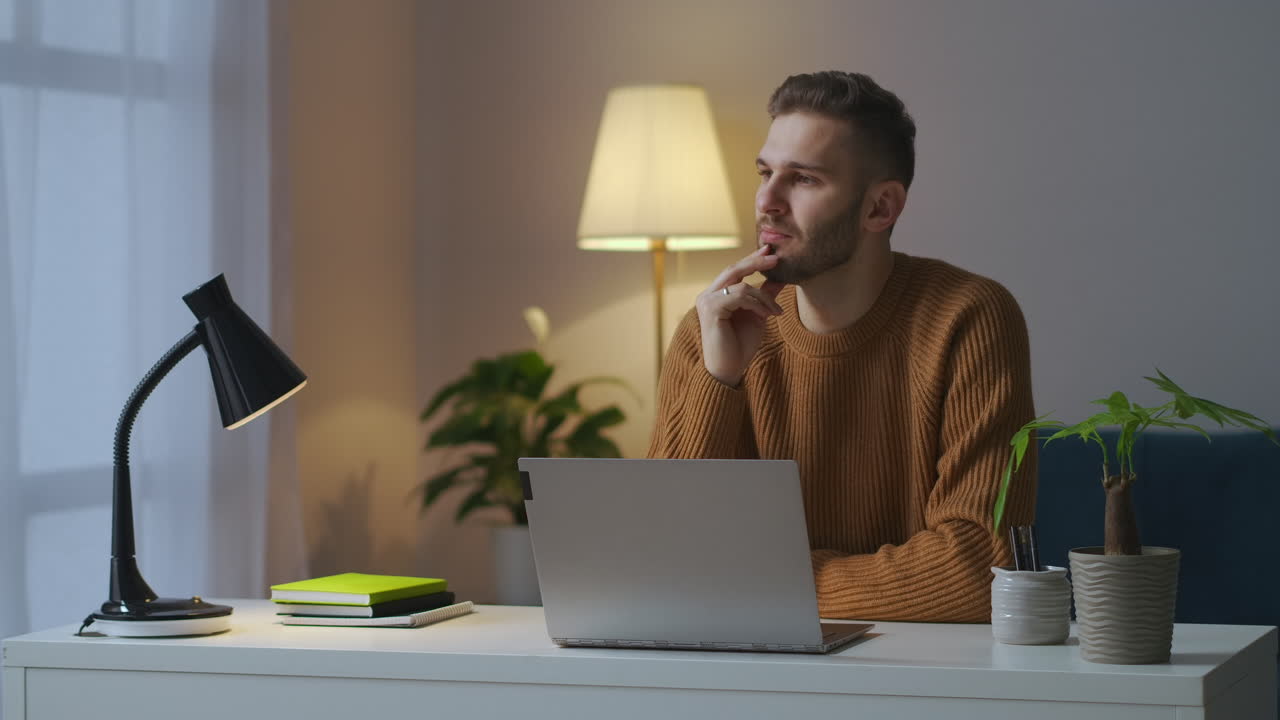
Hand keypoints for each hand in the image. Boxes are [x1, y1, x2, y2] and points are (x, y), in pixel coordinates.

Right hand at [695, 245, 785, 386]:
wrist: (729, 370)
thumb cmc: (740, 346)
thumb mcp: (758, 316)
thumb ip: (765, 297)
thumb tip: (779, 278)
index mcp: (717, 295)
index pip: (735, 271)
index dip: (752, 259)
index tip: (770, 251)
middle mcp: (708, 295)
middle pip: (734, 269)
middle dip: (756, 262)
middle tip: (776, 258)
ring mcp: (707, 301)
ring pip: (740, 284)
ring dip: (763, 297)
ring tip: (776, 311)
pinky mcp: (711, 309)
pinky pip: (739, 296)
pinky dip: (756, 304)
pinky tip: (765, 316)